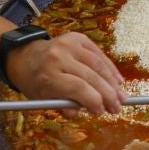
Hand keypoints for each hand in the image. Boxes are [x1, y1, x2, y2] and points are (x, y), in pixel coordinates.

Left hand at [3, 33, 126, 113]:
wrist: (26, 57)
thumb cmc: (36, 82)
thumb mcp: (44, 100)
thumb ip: (67, 106)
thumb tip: (92, 109)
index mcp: (47, 75)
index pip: (78, 88)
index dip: (94, 101)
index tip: (102, 112)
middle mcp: (59, 57)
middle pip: (91, 76)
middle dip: (108, 94)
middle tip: (118, 107)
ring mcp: (69, 44)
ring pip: (98, 64)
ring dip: (113, 81)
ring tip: (122, 96)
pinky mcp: (78, 37)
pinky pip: (99, 54)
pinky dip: (110, 68)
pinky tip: (117, 80)